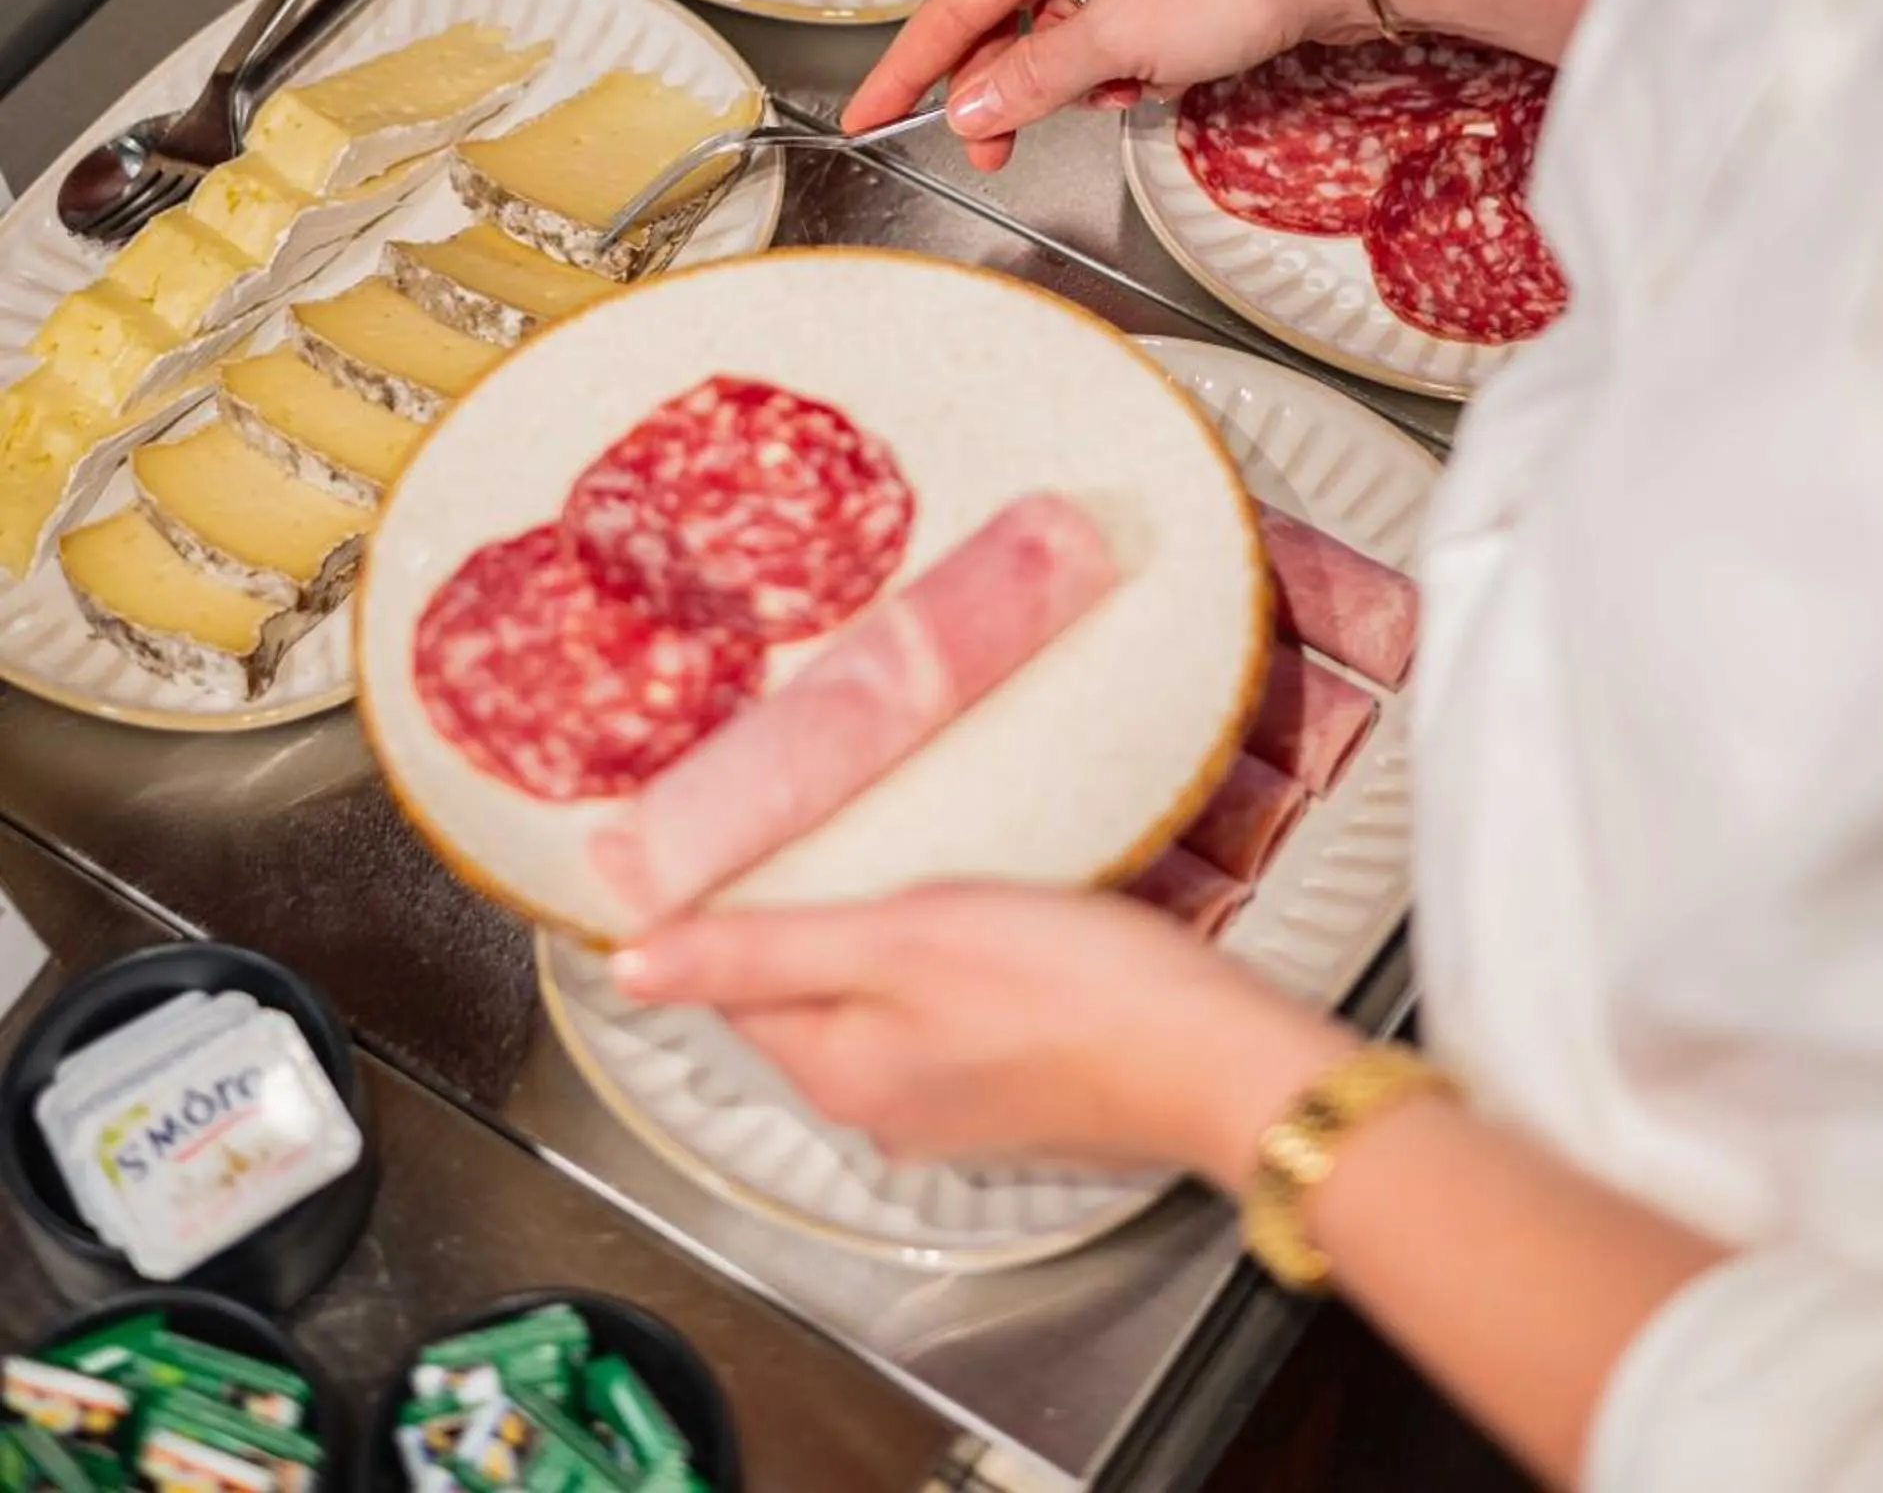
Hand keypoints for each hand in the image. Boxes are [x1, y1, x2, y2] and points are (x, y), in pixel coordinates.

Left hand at [610, 882, 1341, 1180]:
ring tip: (883, 853)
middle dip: (793, 917)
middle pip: (799, 995)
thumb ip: (760, 952)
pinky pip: (935, 1016)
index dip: (713, 908)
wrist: (1210, 1055)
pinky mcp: (1011, 1088)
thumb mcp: (895, 941)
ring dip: (866, 937)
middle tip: (798, 820)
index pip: (731, 984)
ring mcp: (948, 1105)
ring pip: (870, 1003)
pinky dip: (930, 964)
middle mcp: (878, 1107)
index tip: (709, 837)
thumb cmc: (1065, 988)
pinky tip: (965, 914)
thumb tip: (628, 966)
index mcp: (836, 1072)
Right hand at [844, 0, 1359, 168]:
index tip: (871, 112)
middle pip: (1010, 10)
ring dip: (1081, 73)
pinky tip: (1157, 76)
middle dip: (1009, 82)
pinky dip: (1125, 60)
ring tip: (1122, 91)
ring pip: (1067, 23)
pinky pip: (1116, 22)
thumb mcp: (1122, 36)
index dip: (912, 63)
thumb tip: (971, 104)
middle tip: (992, 146)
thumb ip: (1035, 76)